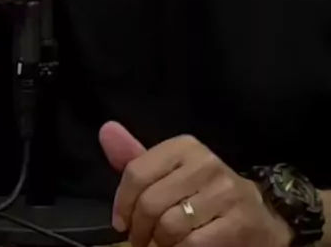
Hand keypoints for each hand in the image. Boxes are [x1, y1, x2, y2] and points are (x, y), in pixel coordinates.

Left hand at [99, 122, 292, 246]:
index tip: (122, 223)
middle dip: (140, 230)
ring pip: (169, 227)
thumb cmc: (204, 195)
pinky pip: (192, 245)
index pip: (136, 172)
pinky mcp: (239, 223)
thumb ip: (136, 158)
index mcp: (185, 147)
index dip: (123, 204)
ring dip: (160, 245)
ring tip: (164, 245)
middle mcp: (206, 163)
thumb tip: (106, 131)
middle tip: (143, 241)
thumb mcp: (171, 173)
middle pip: (150, 203)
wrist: (259, 219)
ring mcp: (225, 192)